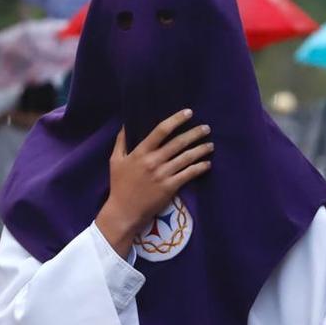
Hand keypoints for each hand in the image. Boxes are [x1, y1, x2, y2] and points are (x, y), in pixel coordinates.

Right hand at [95, 110, 213, 255]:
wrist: (124, 212)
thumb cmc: (119, 186)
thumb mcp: (115, 161)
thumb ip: (121, 142)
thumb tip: (125, 124)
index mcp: (141, 152)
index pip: (161, 130)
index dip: (176, 119)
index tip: (188, 112)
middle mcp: (154, 161)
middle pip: (178, 142)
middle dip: (195, 133)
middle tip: (206, 128)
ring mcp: (163, 174)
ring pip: (187, 158)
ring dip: (201, 150)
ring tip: (211, 145)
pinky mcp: (170, 187)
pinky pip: (189, 174)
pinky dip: (200, 168)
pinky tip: (207, 164)